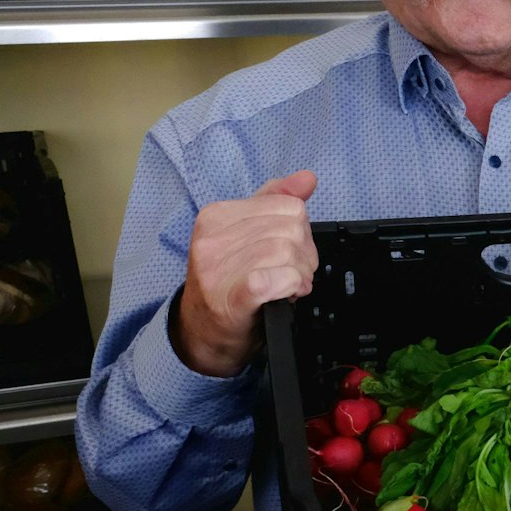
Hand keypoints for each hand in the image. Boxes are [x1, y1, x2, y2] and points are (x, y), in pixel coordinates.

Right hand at [171, 171, 319, 377]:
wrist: (203, 332)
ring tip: (288, 286)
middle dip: (304, 255)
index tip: (290, 252)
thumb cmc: (229, 283)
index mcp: (216, 215)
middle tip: (292, 273)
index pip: (288, 205)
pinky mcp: (232, 297)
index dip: (302, 231)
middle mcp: (212, 238)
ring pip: (289, 252)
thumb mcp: (248, 236)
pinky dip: (292, 286)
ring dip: (300, 274)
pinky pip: (280, 278)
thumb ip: (275, 203)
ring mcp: (218, 268)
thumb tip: (307, 178)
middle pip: (293, 228)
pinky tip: (286, 294)